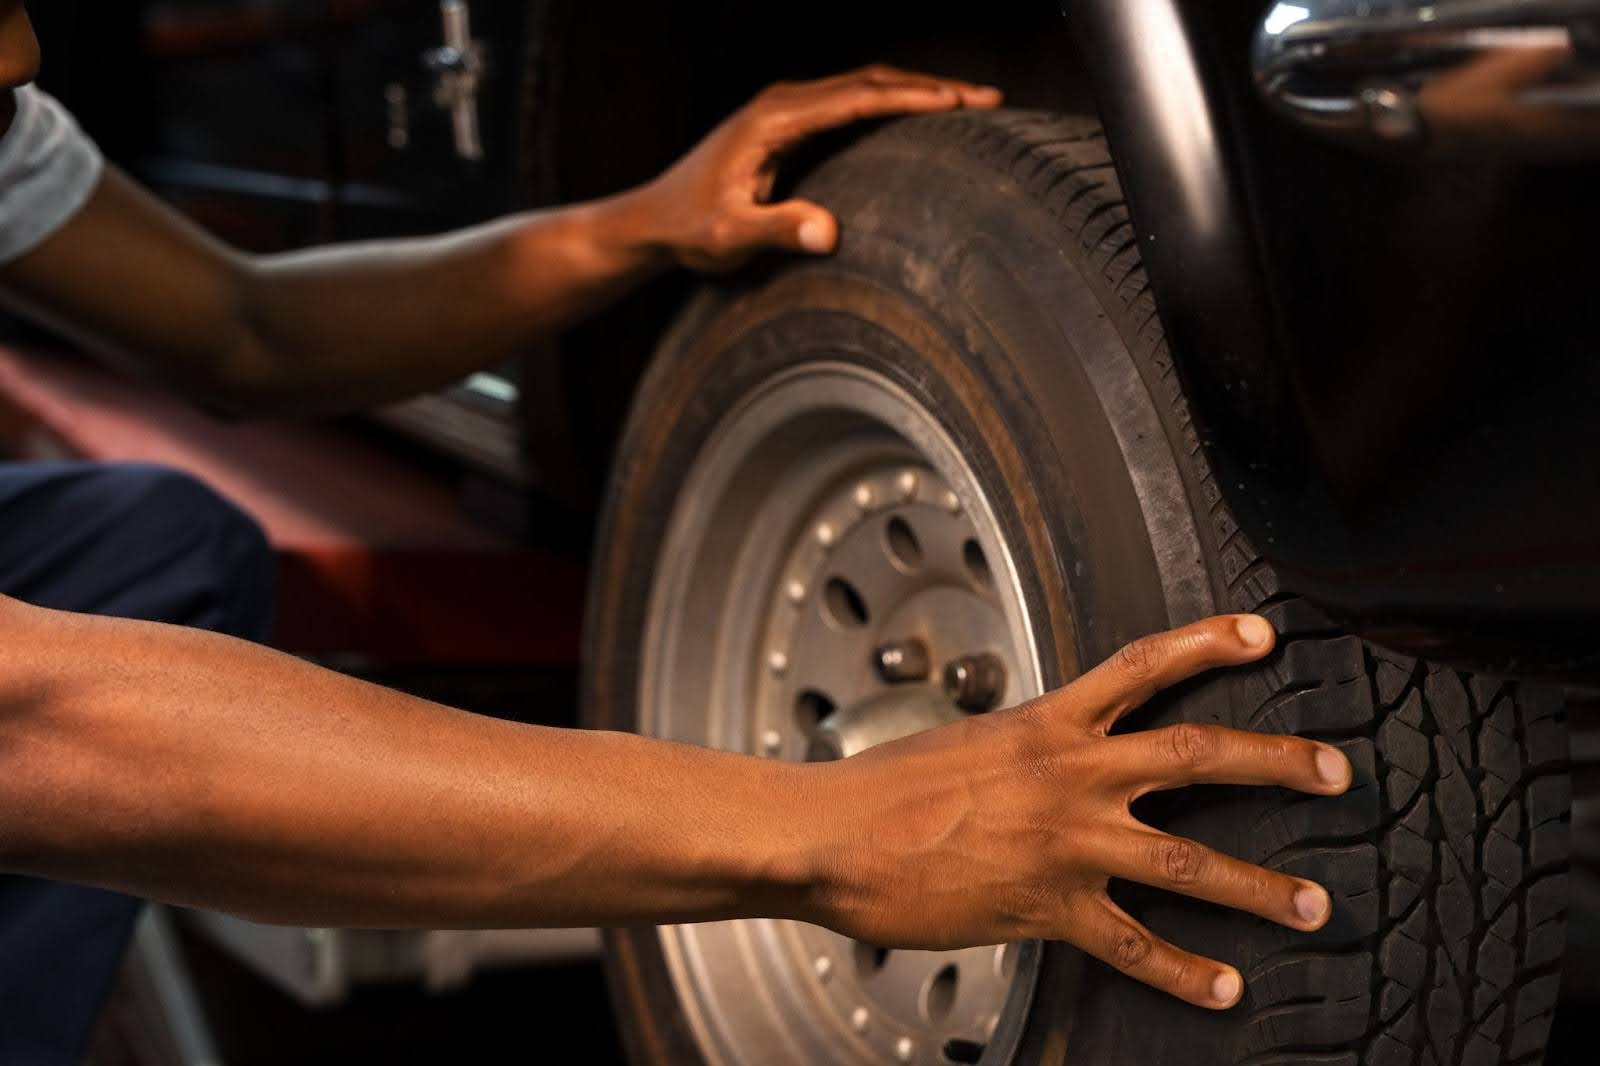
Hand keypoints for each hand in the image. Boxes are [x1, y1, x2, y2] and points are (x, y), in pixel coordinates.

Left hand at [622, 65, 1000, 271]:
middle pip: (871, 80)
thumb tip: (829, 231)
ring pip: (865, 85)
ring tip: (973, 103)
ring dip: (918, 90)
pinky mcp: (789, 122)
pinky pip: (852, 101)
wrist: (653, 219)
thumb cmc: (688, 230)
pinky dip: (893, 103)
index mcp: (774, 119)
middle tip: (990, 99)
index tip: (961, 104)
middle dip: (932, 87)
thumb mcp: (729, 238)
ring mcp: (786, 108)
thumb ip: (777, 231)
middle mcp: (782, 102)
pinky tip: (923, 117)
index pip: (858, 98)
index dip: (912, 99)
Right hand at [809, 614, 1352, 1009]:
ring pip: (1188, 861)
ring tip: (1312, 903)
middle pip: (1199, 755)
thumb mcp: (967, 742)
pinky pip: (1133, 945)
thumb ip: (1026, 748)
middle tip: (1334, 771)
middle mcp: (1071, 776)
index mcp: (1048, 724)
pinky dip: (1185, 972)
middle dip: (1277, 762)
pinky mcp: (1048, 905)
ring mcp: (1067, 842)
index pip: (1143, 667)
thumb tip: (1053, 756)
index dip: (1207, 643)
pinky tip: (1223, 988)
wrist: (834, 836)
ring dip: (1259, 886)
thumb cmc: (885, 789)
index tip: (1260, 634)